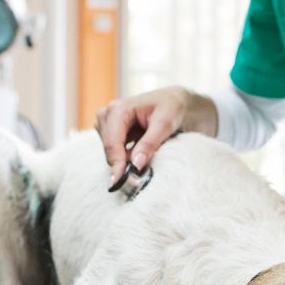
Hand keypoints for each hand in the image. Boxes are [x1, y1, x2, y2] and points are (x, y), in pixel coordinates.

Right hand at [94, 86, 216, 185]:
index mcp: (118, 109)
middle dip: (122, 164)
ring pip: (111, 153)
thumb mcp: (165, 124)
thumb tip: (135, 165)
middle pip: (109, 149)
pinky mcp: (112, 133)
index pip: (112, 142)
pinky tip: (142, 156)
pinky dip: (127, 158)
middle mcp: (108, 115)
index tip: (122, 182)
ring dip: (126, 161)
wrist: (177, 101)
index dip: (117, 164)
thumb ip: (149, 144)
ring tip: (148, 157)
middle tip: (140, 177)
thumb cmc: (173, 106)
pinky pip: (116, 152)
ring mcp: (108, 124)